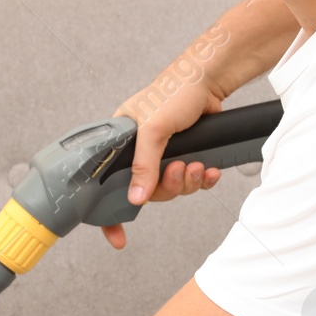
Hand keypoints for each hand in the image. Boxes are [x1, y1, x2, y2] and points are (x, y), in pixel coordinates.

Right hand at [102, 69, 228, 249]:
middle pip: (146, 189)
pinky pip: (190, 180)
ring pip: (171, 187)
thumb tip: (135, 199)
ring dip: (187, 181)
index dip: (109, 212)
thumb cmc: (174, 91)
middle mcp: (139, 149)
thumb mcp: (153, 129)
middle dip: (167, 186)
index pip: (106, 182)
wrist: (209, 79)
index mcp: (120, 141)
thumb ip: (143, 165)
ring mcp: (163, 153)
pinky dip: (201, 178)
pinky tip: (209, 170)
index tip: (117, 237)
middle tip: (178, 170)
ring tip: (197, 166)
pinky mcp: (186, 153)